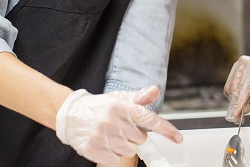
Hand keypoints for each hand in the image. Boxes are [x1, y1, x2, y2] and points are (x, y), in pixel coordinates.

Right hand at [56, 86, 181, 163]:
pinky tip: (105, 142)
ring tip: (112, 134)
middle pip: (140, 138)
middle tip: (122, 127)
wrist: (71, 115)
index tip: (178, 138)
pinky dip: (113, 154)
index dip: (165, 129)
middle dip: (134, 135)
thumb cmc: (100, 106)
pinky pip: (115, 159)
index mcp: (120, 105)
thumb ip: (139, 97)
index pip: (148, 118)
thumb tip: (155, 91)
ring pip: (129, 150)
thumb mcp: (119, 98)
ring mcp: (101, 135)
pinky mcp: (92, 148)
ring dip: (124, 145)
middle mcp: (111, 120)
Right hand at [224, 55, 249, 123]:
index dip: (239, 103)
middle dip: (235, 105)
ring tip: (241, 113)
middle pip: (233, 88)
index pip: (243, 88)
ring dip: (234, 102)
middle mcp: (244, 63)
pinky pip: (231, 86)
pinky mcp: (236, 70)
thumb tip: (244, 109)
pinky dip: (235, 97)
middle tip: (238, 119)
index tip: (235, 115)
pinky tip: (242, 103)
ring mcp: (239, 65)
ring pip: (229, 88)